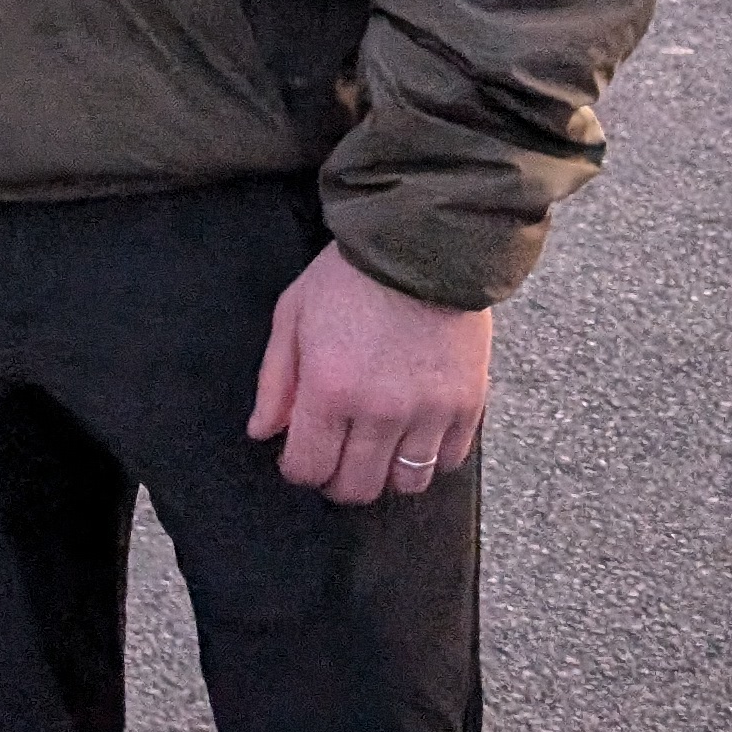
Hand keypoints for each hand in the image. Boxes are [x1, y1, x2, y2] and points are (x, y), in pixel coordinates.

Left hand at [247, 241, 490, 505]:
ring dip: (387, 473)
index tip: (299, 456)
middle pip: (358, 488)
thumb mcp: (293, 314)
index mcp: (330, 389)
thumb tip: (263, 431)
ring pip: (407, 483)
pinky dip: (430, 456)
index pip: (309, 468)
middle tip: (336, 456)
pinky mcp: (468, 403)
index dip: (298, 469)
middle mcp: (381, 410)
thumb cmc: (350, 275)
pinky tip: (415, 432)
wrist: (422, 243)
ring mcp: (429, 411)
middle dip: (339, 480)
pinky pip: (449, 461)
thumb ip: (275, 380)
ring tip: (378, 446)